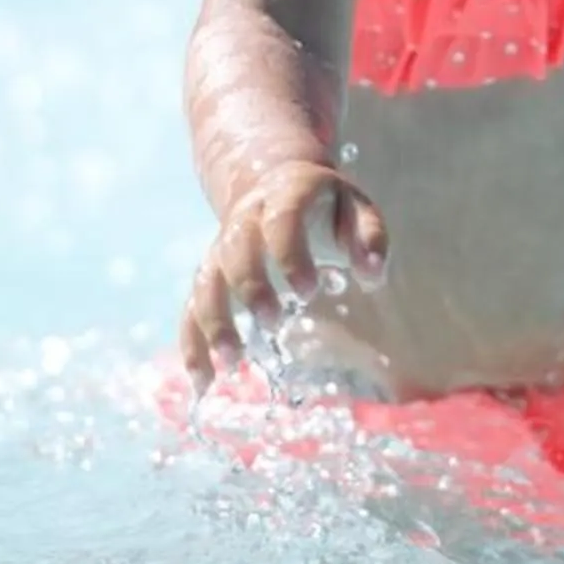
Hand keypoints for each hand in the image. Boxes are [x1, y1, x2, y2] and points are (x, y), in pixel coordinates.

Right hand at [180, 161, 388, 393]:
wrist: (274, 183)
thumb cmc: (325, 205)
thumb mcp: (355, 206)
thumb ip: (369, 235)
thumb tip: (371, 272)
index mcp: (283, 195)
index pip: (281, 219)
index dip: (289, 254)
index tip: (308, 291)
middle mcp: (245, 219)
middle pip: (235, 249)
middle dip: (249, 286)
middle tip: (272, 321)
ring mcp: (221, 247)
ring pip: (206, 281)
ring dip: (213, 320)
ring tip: (231, 360)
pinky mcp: (210, 275)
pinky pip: (192, 307)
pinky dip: (193, 343)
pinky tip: (202, 380)